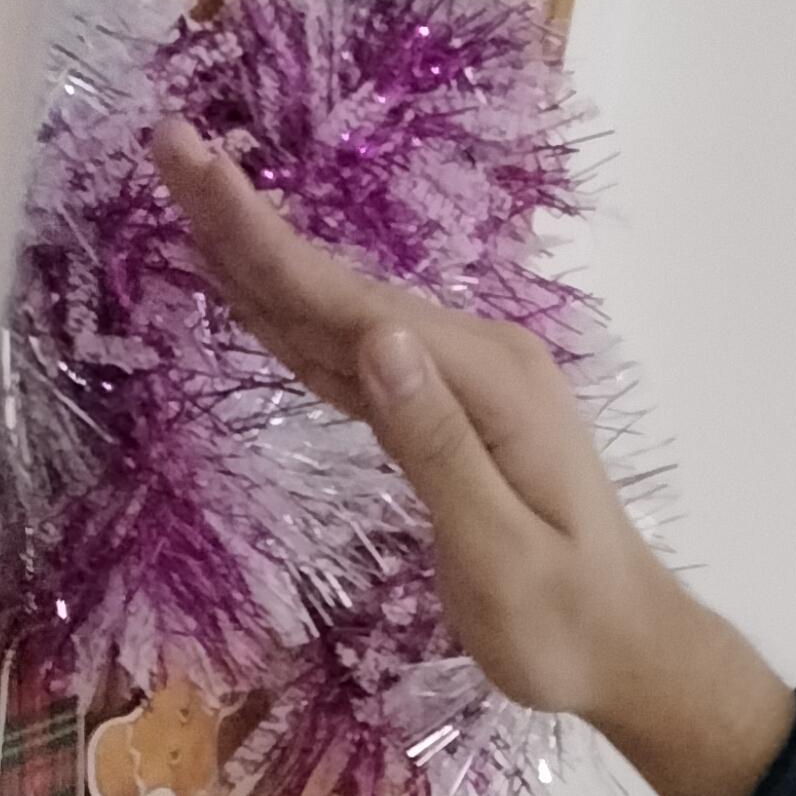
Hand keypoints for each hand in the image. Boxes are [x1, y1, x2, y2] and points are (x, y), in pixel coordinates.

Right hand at [147, 120, 794, 795]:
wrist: (628, 653)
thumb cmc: (566, 625)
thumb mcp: (500, 552)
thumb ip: (437, 446)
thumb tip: (376, 339)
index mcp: (490, 381)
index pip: (353, 304)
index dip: (265, 242)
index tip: (197, 168)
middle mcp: (477, 360)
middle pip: (340, 287)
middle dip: (248, 222)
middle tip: (168, 143)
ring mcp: (461, 381)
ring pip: (339, 314)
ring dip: (260, 258)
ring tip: (186, 190)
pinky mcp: (445, 411)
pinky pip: (351, 358)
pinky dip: (293, 321)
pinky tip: (247, 289)